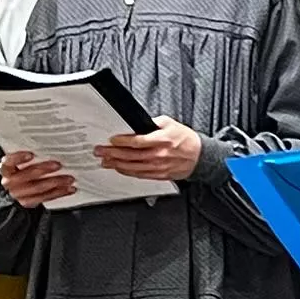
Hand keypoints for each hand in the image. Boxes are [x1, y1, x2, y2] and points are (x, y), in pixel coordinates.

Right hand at [0, 152, 79, 205]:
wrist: (10, 192)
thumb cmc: (17, 171)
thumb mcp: (16, 162)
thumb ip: (27, 156)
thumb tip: (48, 144)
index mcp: (6, 168)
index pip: (9, 161)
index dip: (19, 158)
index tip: (31, 154)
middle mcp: (9, 181)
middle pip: (27, 175)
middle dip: (44, 169)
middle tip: (58, 165)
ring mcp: (18, 194)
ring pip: (39, 188)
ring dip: (56, 182)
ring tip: (69, 178)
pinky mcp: (28, 202)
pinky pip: (45, 197)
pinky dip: (59, 193)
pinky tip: (69, 189)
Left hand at [92, 119, 210, 183]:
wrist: (199, 156)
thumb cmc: (185, 139)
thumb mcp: (170, 123)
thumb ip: (153, 123)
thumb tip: (137, 124)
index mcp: (161, 139)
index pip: (137, 141)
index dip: (122, 141)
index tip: (111, 140)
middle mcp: (158, 154)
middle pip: (130, 155)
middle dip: (112, 153)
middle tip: (100, 151)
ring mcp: (158, 166)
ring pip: (132, 167)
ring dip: (116, 164)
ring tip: (105, 161)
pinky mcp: (158, 175)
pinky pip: (139, 174)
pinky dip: (126, 172)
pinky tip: (118, 168)